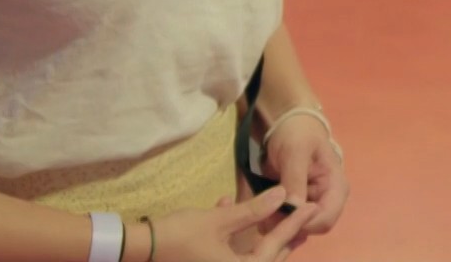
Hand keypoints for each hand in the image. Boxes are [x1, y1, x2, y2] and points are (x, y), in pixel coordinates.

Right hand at [140, 187, 317, 261]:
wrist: (139, 249)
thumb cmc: (180, 236)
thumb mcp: (219, 220)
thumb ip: (253, 210)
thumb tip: (283, 194)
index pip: (275, 246)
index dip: (294, 224)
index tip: (311, 208)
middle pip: (268, 256)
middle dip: (285, 234)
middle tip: (302, 214)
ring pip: (252, 254)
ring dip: (263, 233)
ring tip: (276, 212)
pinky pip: (233, 252)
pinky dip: (238, 235)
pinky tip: (225, 205)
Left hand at [259, 115, 349, 247]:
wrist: (287, 125)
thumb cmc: (297, 134)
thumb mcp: (296, 152)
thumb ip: (295, 180)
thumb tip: (293, 209)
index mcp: (336, 187)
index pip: (325, 219)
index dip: (302, 223)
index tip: (278, 215)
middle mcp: (328, 201)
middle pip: (311, 228)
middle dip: (287, 226)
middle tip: (263, 217)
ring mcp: (313, 204)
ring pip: (298, 228)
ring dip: (278, 225)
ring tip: (260, 213)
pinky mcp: (298, 206)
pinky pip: (288, 223)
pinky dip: (274, 222)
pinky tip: (261, 213)